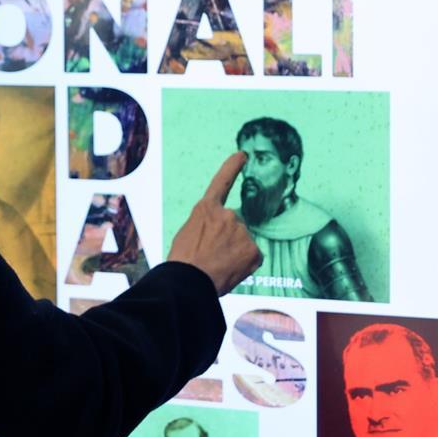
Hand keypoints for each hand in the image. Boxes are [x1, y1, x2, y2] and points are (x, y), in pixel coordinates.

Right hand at [169, 152, 262, 294]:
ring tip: (217, 266)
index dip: (232, 167)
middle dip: (227, 240)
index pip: (222, 183)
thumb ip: (208, 227)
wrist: (188, 281)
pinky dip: (243, 266)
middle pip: (234, 226)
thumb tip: (222, 238)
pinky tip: (229, 271)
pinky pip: (252, 258)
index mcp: (206, 209)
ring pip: (243, 243)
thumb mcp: (188, 235)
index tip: (243, 155)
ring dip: (234, 254)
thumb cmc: (183, 262)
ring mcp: (242, 231)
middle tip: (211, 257)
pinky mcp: (254, 249)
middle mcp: (227, 215)